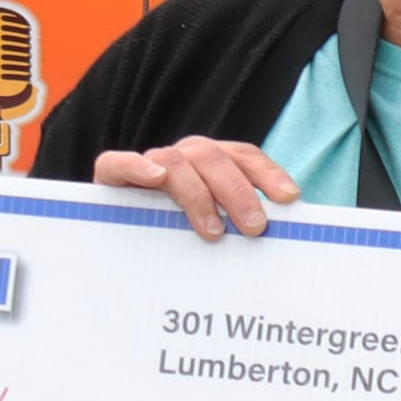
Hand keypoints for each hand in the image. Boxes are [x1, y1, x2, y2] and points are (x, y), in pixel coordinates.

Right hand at [97, 135, 292, 238]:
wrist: (119, 242)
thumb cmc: (179, 238)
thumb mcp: (215, 230)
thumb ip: (241, 226)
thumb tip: (284, 243)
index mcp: (212, 163)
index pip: (244, 156)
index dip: (267, 173)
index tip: (289, 198)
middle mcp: (184, 157)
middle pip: (215, 158)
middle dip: (238, 192)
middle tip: (254, 228)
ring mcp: (148, 163)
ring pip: (176, 162)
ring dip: (198, 194)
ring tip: (213, 231)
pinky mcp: (111, 175)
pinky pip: (119, 163)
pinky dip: (138, 167)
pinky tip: (156, 179)